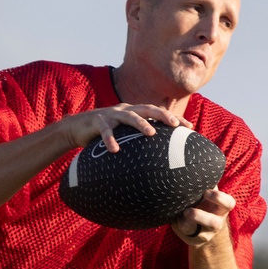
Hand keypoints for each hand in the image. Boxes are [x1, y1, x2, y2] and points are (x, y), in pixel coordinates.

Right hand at [63, 104, 194, 152]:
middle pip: (148, 109)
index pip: (158, 113)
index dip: (174, 118)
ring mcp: (111, 115)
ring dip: (141, 124)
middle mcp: (125, 110)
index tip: (190, 127)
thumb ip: (139, 141)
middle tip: (175, 125)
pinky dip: (110, 139)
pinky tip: (115, 150)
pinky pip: (105, 131)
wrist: (78, 128)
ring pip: (129, 117)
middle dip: (163, 115)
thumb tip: (159, 159)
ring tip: (151, 133)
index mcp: (135, 112)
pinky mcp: (97, 122)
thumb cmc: (106, 134)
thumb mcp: (125, 135)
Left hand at [173, 187, 235, 244]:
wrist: (201, 224)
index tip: (205, 191)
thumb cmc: (201, 202)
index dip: (219, 198)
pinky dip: (179, 228)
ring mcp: (207, 234)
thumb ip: (204, 182)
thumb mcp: (204, 193)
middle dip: (201, 216)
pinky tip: (174, 220)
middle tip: (188, 209)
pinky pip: (189, 237)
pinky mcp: (196, 241)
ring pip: (203, 235)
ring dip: (187, 228)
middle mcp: (217, 222)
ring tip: (181, 216)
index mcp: (221, 208)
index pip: (228, 203)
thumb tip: (196, 159)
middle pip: (215, 223)